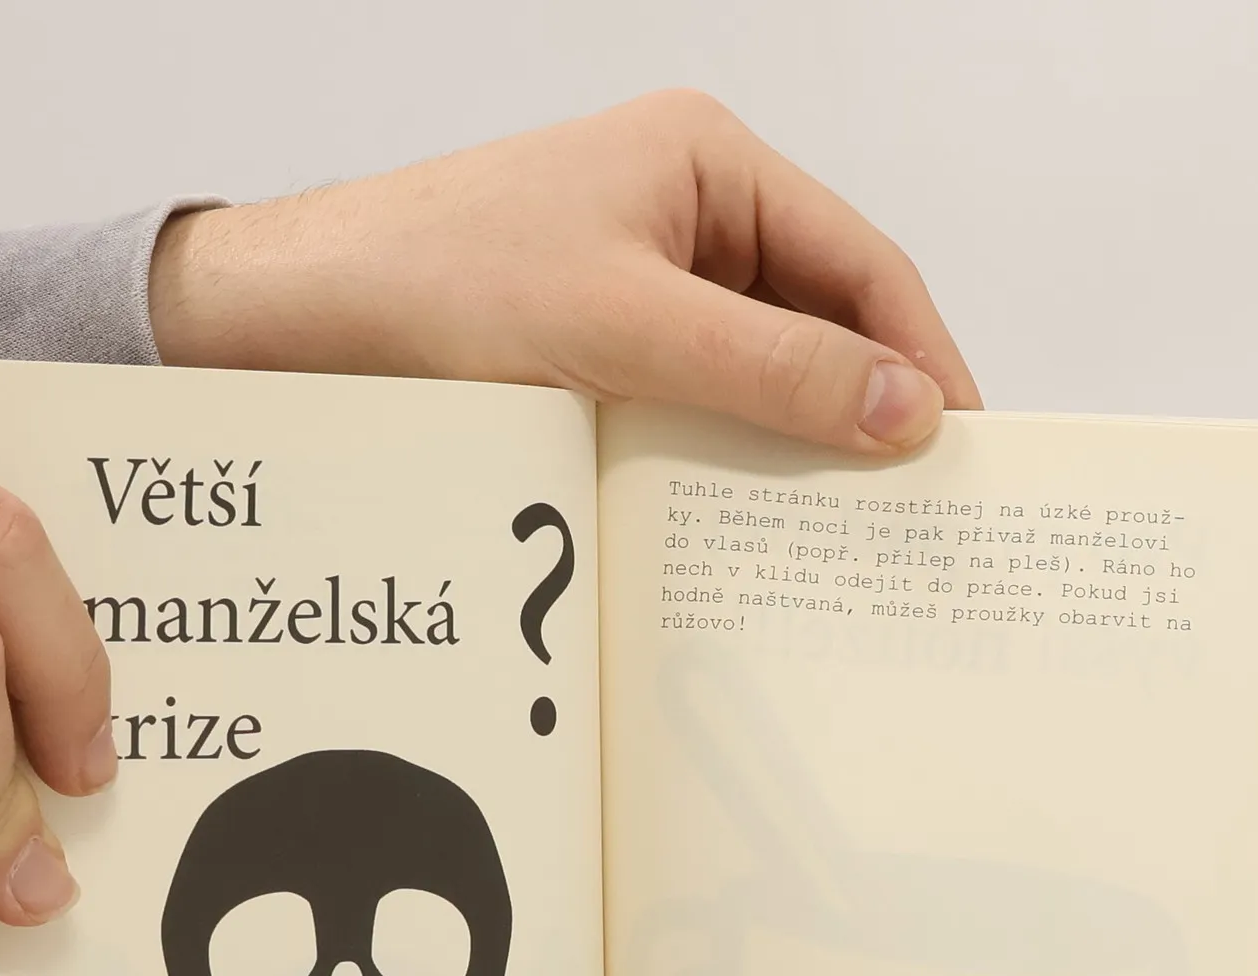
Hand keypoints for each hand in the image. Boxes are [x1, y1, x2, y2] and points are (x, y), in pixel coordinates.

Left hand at [151, 90, 979, 453]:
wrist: (293, 323)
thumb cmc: (437, 282)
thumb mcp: (624, 326)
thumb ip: (769, 369)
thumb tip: (904, 409)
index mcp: (707, 165)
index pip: (859, 262)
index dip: (921, 353)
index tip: (964, 443)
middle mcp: (684, 215)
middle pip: (817, 317)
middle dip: (863, 406)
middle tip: (915, 505)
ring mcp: (640, 282)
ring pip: (756, 370)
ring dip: (792, 442)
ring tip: (842, 529)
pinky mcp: (599, 348)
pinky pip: (694, 403)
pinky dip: (724, 456)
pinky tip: (742, 518)